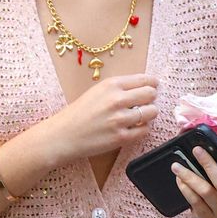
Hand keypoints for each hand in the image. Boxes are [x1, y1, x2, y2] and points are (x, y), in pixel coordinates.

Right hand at [43, 74, 157, 165]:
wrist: (63, 135)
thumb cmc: (78, 113)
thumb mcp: (97, 91)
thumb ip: (119, 88)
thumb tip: (143, 86)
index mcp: (111, 85)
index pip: (144, 79)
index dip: (152, 83)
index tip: (153, 86)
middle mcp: (117, 100)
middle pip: (151, 94)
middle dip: (151, 98)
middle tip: (146, 102)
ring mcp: (119, 120)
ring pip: (151, 112)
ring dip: (148, 114)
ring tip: (139, 116)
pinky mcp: (120, 137)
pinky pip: (144, 130)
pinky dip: (142, 129)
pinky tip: (133, 128)